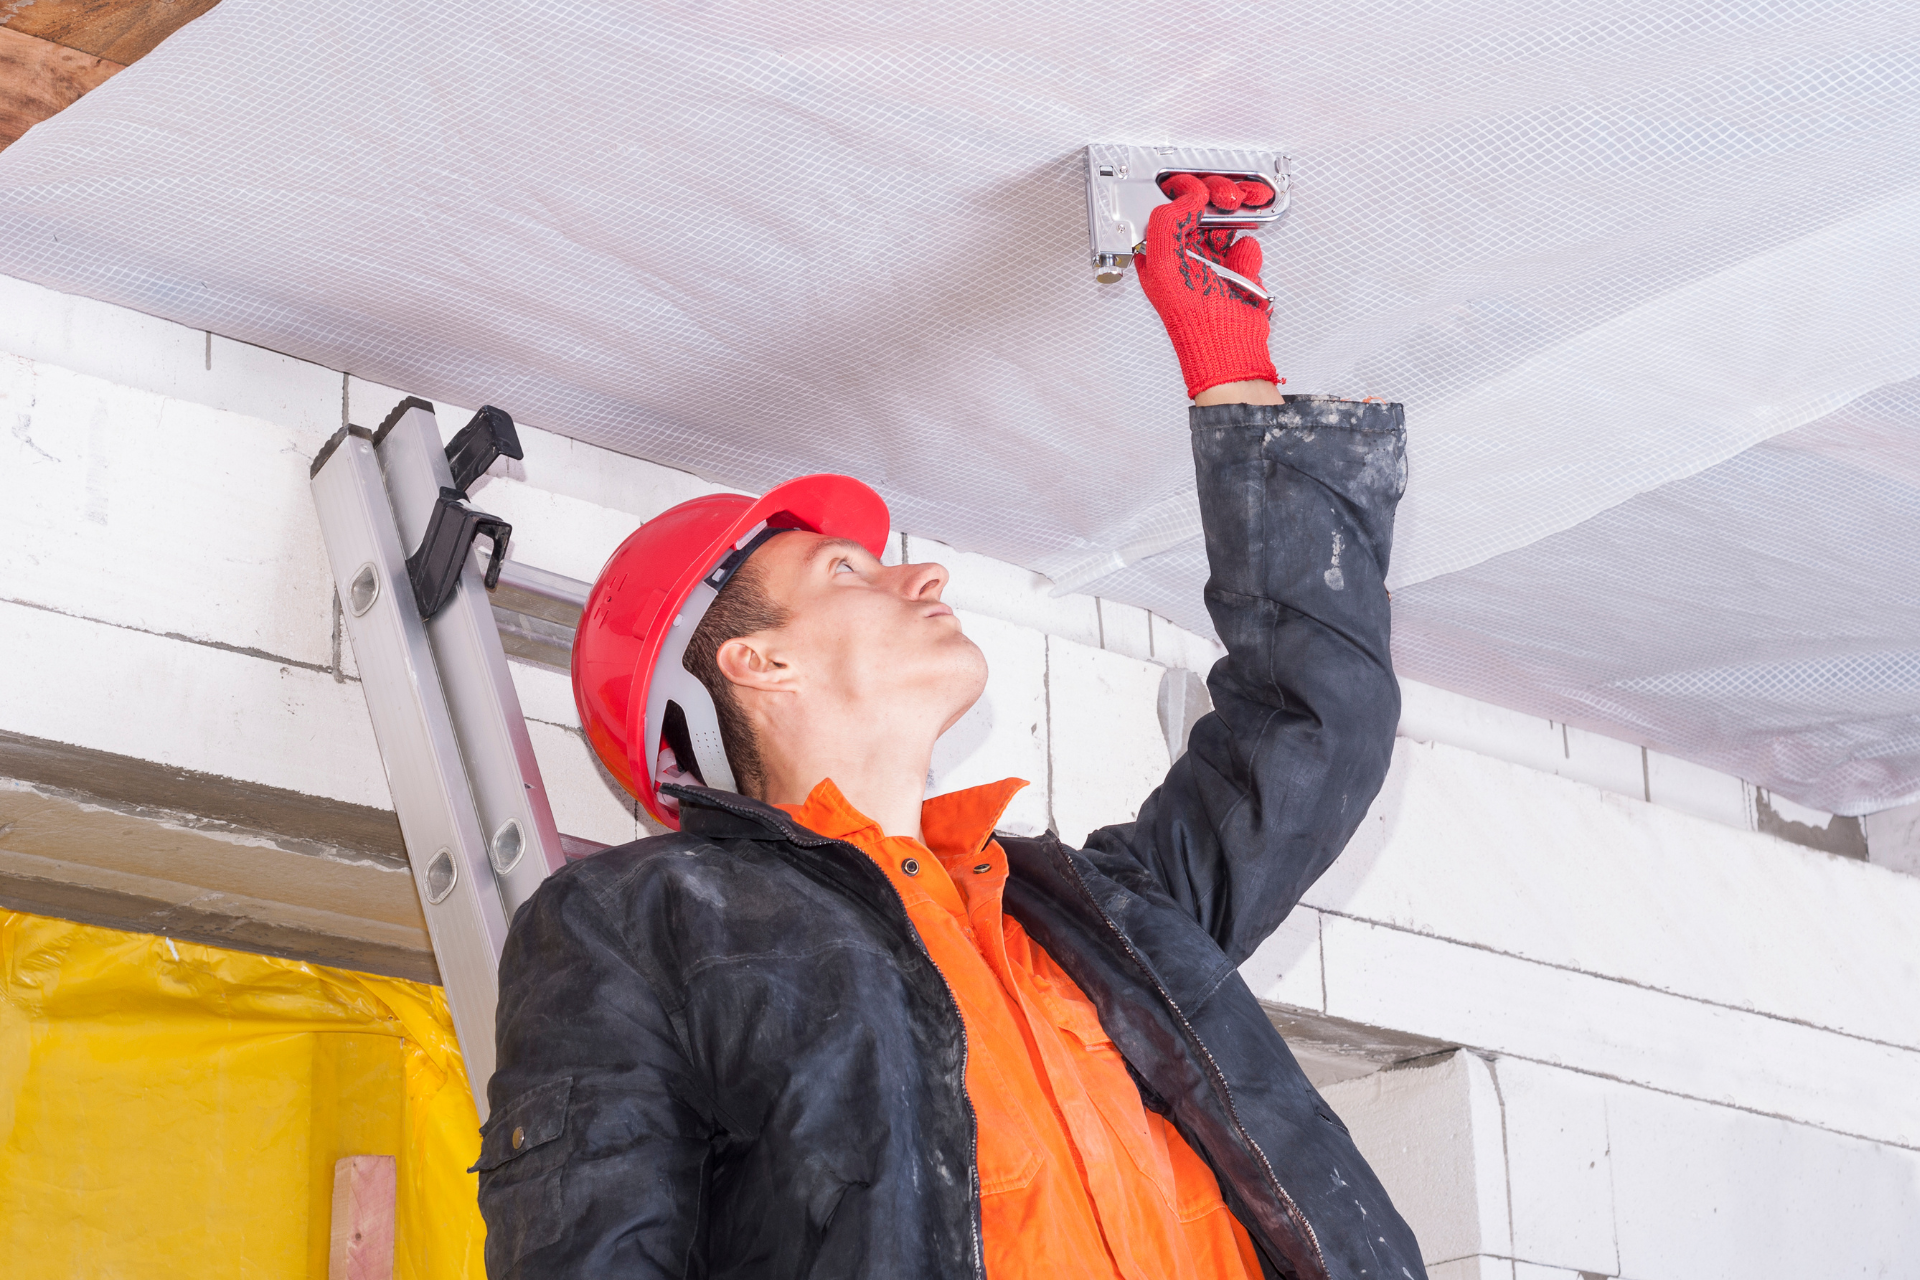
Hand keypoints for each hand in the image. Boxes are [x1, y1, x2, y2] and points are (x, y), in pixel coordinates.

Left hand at [1134, 173, 1280, 398]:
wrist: (1229, 346)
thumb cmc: (1193, 318)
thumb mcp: (1165, 266)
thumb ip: (1167, 224)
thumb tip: (1184, 197)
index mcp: (1160, 254)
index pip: (1167, 210)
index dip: (1181, 192)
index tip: (1195, 187)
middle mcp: (1184, 256)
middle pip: (1200, 210)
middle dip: (1216, 198)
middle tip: (1226, 197)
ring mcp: (1212, 263)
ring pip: (1226, 223)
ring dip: (1237, 216)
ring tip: (1243, 212)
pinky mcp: (1236, 272)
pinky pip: (1246, 247)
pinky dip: (1248, 253)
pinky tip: (1244, 267)